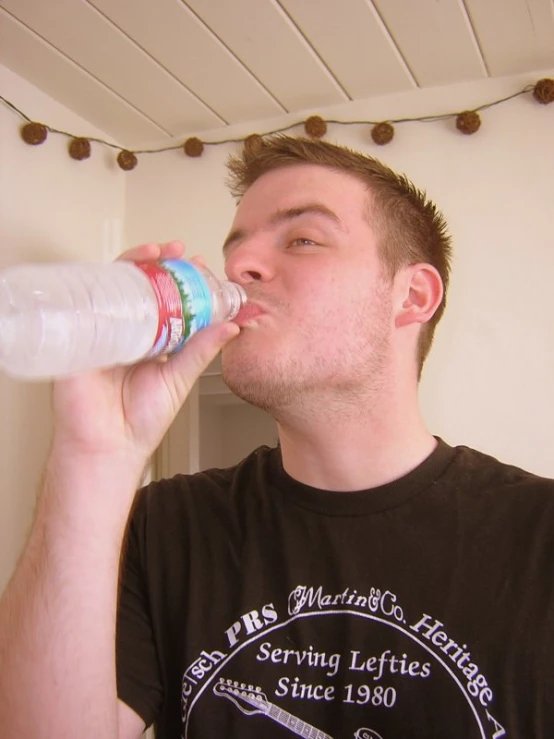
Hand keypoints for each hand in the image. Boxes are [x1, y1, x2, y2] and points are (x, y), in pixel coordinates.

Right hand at [50, 241, 239, 465]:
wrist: (109, 447)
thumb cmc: (140, 421)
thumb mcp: (178, 379)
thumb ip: (201, 352)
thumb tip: (230, 326)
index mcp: (151, 340)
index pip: (165, 299)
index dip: (179, 279)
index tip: (197, 264)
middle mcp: (127, 331)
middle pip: (139, 286)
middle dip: (157, 263)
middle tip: (176, 252)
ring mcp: (102, 332)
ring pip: (114, 287)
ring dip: (132, 265)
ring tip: (153, 254)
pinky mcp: (79, 338)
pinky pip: (85, 305)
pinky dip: (98, 285)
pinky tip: (115, 273)